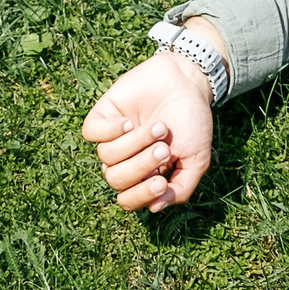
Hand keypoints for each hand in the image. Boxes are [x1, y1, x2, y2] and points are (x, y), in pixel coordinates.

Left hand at [82, 48, 216, 213]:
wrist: (188, 82)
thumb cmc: (192, 121)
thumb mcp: (197, 160)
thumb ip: (182, 188)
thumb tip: (155, 207)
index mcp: (145, 175)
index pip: (128, 199)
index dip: (140, 195)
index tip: (160, 183)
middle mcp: (125, 159)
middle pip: (116, 180)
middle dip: (141, 166)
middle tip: (163, 148)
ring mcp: (112, 138)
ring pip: (107, 156)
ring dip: (135, 143)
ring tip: (159, 127)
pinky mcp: (103, 116)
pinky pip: (91, 134)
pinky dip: (110, 131)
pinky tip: (129, 121)